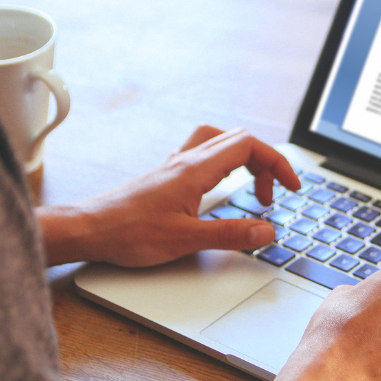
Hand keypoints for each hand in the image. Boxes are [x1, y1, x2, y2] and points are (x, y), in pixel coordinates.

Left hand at [38, 126, 298, 266]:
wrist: (89, 230)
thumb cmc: (128, 232)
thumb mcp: (186, 239)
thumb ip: (231, 235)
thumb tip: (267, 231)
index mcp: (195, 169)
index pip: (249, 146)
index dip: (277, 163)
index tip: (291, 186)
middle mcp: (186, 161)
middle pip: (238, 140)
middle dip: (265, 163)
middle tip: (273, 195)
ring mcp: (175, 167)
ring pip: (220, 143)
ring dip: (244, 160)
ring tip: (252, 190)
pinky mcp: (166, 177)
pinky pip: (203, 156)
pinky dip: (224, 166)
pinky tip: (220, 190)